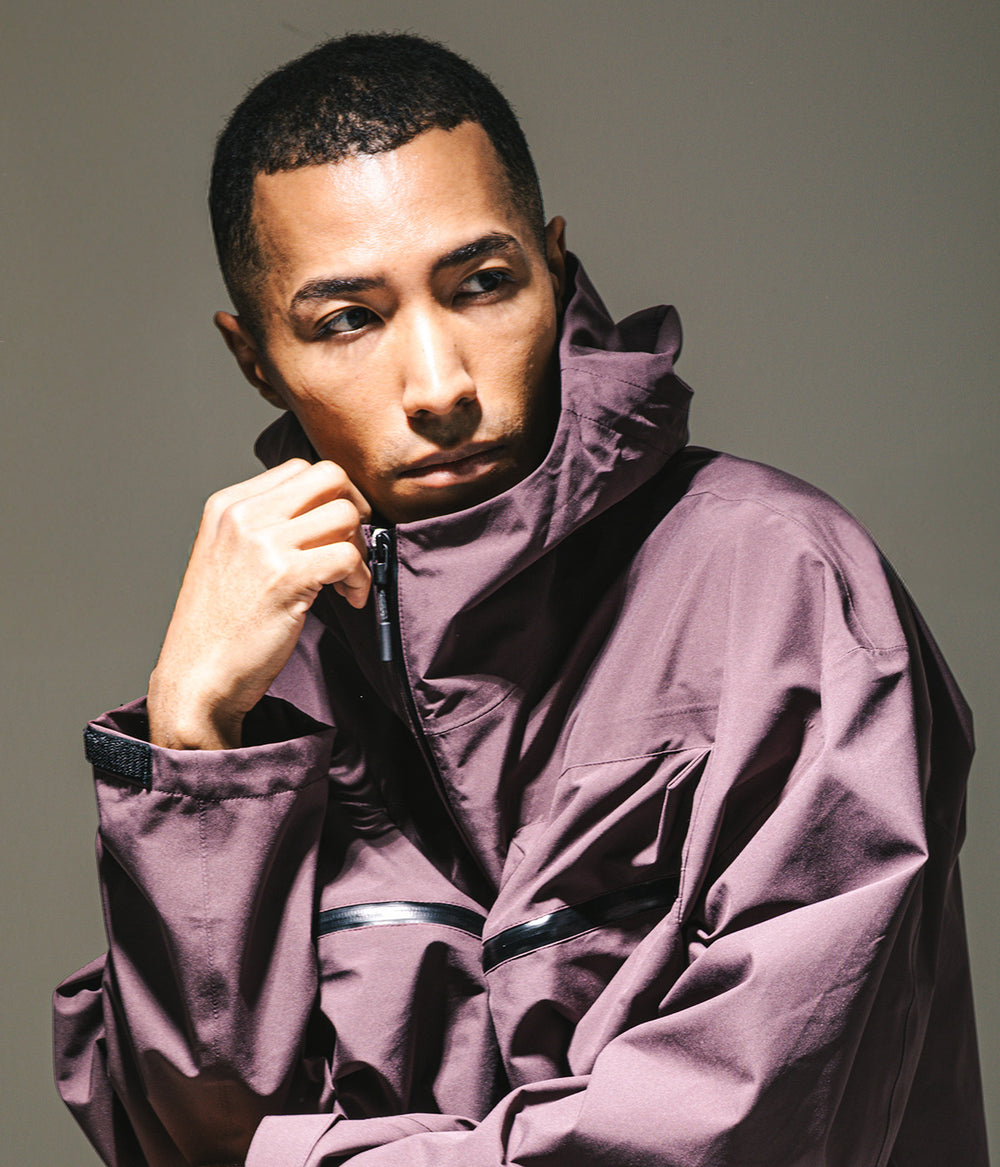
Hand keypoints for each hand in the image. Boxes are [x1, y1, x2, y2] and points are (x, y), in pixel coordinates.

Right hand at [147, 459, 370, 749]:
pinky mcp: (286, 576)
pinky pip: (349, 554)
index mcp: (228, 505)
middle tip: (352, 547)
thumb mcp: (228, 558)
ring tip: (346, 583)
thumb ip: (265, 528)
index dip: (331, 497)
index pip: (301, 469)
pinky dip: (361, 579)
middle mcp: (243, 515)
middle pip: (329, 476)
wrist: (196, 680)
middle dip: (355, 509)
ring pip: (345, 513)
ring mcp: (263, 543)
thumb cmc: (219, 629)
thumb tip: (325, 512)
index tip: (333, 533)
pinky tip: (349, 600)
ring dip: (360, 549)